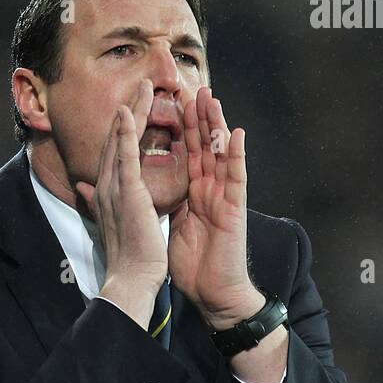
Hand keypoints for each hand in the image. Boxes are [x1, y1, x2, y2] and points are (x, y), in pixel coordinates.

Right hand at [76, 79, 167, 327]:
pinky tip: (128, 111)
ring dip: (131, 111)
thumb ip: (100, 202)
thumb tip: (83, 189)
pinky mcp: (125, 192)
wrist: (132, 279)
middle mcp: (105, 187)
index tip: (134, 106)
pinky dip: (125, 133)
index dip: (123, 128)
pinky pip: (124, 156)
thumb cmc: (130, 258)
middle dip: (129, 110)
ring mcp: (113, 188)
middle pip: (115, 140)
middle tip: (142, 83)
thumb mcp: (114, 223)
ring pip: (120, 141)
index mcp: (106, 194)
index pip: (114, 153)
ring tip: (144, 85)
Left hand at [168, 88, 260, 326]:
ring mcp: (224, 197)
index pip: (186, 155)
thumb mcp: (170, 227)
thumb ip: (163, 204)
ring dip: (217, 126)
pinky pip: (237, 177)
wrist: (211, 293)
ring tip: (213, 99)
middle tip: (193, 89)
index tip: (172, 105)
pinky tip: (237, 134)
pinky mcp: (234, 208)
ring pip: (221, 154)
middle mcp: (210, 190)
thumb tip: (145, 190)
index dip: (181, 130)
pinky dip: (238, 155)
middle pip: (204, 147)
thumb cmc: (193, 266)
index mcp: (194, 193)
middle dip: (199, 119)